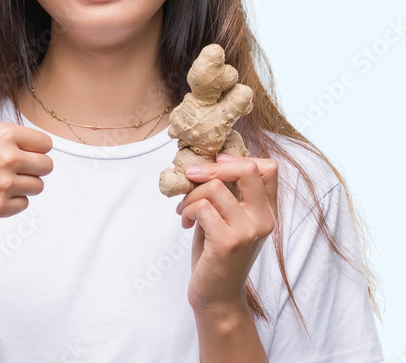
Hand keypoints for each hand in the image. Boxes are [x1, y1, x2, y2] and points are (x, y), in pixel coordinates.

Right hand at [0, 53, 53, 224]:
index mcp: (3, 134)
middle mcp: (6, 159)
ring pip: (37, 186)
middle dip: (32, 168)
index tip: (16, 150)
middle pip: (46, 166)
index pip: (44, 143)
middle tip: (9, 167)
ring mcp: (2, 184)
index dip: (33, 147)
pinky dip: (11, 203)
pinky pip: (23, 205)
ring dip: (23, 185)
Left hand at [176, 152, 277, 312]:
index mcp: (267, 211)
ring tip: (185, 210)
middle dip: (212, 167)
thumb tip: (204, 161)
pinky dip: (187, 210)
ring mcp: (248, 231)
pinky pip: (202, 207)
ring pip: (216, 187)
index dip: (238, 158)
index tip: (214, 164)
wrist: (217, 297)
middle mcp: (264, 219)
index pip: (269, 168)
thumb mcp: (225, 218)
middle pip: (248, 169)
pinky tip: (185, 222)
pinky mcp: (228, 242)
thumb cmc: (216, 254)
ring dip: (192, 194)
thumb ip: (226, 193)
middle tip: (189, 176)